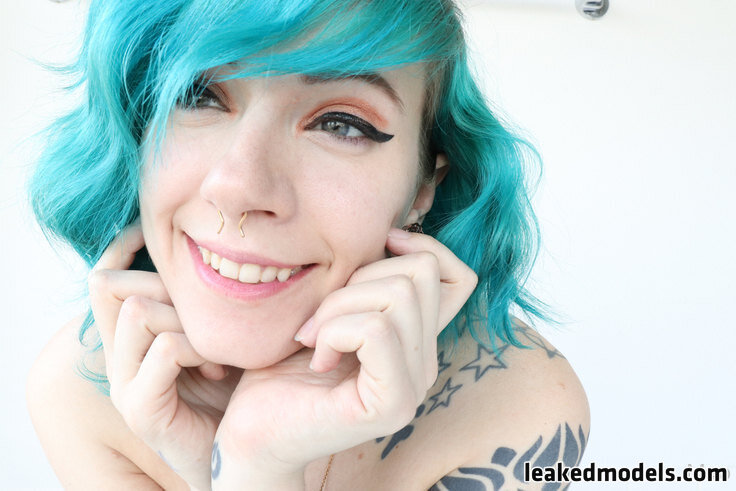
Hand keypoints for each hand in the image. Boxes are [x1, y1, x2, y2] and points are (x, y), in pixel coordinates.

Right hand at [88, 222, 235, 488]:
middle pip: (113, 287)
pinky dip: (198, 349)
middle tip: (209, 314)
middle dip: (167, 286)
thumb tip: (212, 246)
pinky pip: (164, 350)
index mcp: (129, 338)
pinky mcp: (141, 409)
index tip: (152, 228)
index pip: (104, 278)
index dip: (122, 247)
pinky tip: (219, 370)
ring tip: (218, 349)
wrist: (243, 448)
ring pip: (138, 312)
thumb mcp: (219, 331)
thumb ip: (203, 300)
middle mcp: (117, 358)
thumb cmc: (237, 386)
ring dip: (186, 319)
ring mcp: (124, 384)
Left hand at [211, 228, 476, 486]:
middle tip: (319, 318)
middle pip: (420, 273)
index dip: (424, 247)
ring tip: (314, 339)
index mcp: (416, 337)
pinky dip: (335, 331)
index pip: (459, 277)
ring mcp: (414, 386)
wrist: (254, 427)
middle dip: (357, 278)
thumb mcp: (331, 304)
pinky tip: (318, 358)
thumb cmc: (283, 363)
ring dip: (338, 307)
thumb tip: (394, 234)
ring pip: (398, 296)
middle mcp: (425, 362)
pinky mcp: (393, 403)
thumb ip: (367, 281)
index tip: (376, 253)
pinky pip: (377, 330)